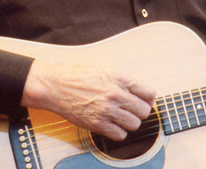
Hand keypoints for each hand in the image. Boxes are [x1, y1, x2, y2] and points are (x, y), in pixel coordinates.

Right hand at [20, 60, 155, 140]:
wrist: (56, 85)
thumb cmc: (79, 76)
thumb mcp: (106, 69)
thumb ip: (125, 81)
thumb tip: (143, 93)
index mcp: (120, 78)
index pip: (150, 93)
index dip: (147, 98)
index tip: (142, 100)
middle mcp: (116, 94)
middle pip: (144, 111)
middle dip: (139, 112)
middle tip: (131, 110)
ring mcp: (107, 110)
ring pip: (134, 124)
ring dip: (129, 123)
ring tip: (120, 118)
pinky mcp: (97, 124)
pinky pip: (120, 135)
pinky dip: (118, 132)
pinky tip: (112, 124)